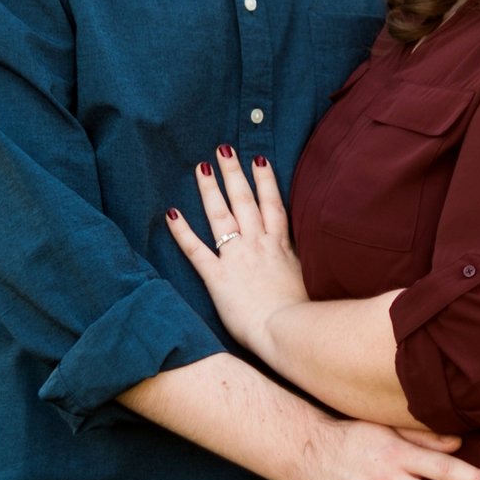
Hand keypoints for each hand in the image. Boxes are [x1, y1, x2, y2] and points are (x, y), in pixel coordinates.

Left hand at [166, 147, 307, 355]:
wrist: (287, 330)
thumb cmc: (302, 314)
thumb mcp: (308, 280)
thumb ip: (298, 264)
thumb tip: (298, 258)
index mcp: (281, 246)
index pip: (272, 205)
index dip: (265, 181)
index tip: (258, 160)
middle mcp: (258, 244)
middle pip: (245, 200)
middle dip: (234, 173)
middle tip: (223, 149)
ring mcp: (237, 258)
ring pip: (222, 216)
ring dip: (210, 189)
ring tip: (202, 167)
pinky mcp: (218, 277)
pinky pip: (196, 249)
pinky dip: (182, 231)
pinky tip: (171, 213)